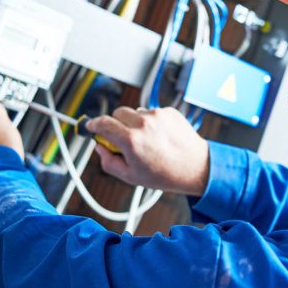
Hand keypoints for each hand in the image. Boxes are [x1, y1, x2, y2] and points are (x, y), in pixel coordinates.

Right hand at [85, 107, 209, 196]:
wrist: (196, 167)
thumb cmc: (165, 174)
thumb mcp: (131, 176)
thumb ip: (108, 162)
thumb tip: (99, 148)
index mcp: (131, 140)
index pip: (103, 123)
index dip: (93, 124)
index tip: (91, 126)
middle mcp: (143, 123)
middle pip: (117, 113)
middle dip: (115, 124)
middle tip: (122, 138)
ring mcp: (157, 115)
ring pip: (135, 112)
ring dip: (134, 122)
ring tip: (147, 140)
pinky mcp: (169, 111)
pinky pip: (152, 112)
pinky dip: (151, 121)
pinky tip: (159, 136)